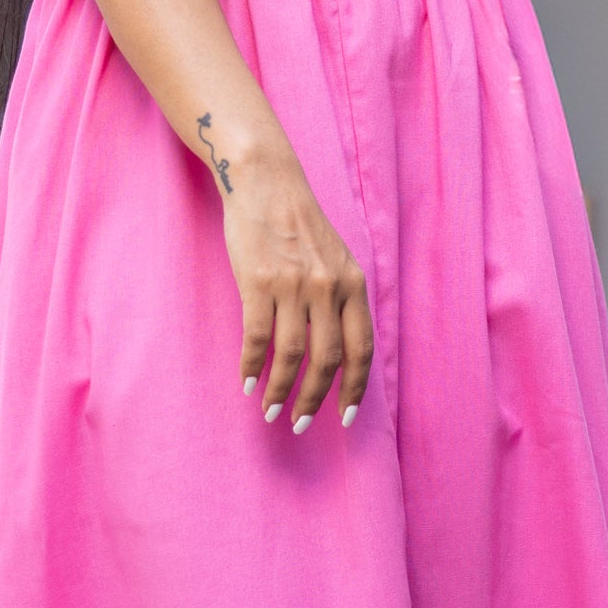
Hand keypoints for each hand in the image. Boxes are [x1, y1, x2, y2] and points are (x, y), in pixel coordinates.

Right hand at [215, 143, 373, 433]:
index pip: (361, 350)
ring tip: (269, 410)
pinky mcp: (258, 283)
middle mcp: (328, 288)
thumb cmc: (298, 225)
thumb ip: (340, 299)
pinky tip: (246, 382)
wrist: (265, 183)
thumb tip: (338, 352)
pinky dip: (251, 366)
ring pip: (291, 355)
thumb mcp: (335, 259)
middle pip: (327, 360)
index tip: (343, 419)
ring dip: (280, 390)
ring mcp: (294, 285)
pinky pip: (256, 338)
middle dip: (314, 400)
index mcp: (353, 285)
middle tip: (300, 424)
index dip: (354, 390)